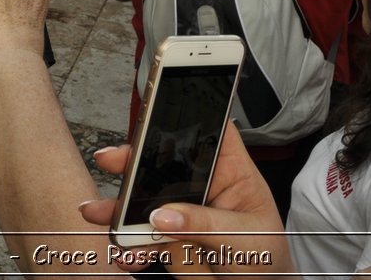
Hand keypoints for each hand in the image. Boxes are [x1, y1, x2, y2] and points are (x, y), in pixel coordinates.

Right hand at [77, 123, 289, 273]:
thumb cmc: (268, 257)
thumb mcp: (247, 238)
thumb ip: (207, 224)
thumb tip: (162, 217)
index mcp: (230, 170)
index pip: (209, 132)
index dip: (185, 118)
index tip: (155, 114)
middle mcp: (201, 184)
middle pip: (163, 161)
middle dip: (133, 161)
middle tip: (110, 160)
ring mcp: (181, 210)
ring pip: (144, 200)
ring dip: (120, 208)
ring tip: (102, 215)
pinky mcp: (168, 237)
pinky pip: (140, 236)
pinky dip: (128, 245)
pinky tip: (126, 253)